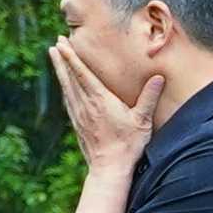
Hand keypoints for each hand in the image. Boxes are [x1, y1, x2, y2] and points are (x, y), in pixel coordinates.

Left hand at [50, 37, 161, 212]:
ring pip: (66, 87)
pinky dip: (64, 88)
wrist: (109, 168)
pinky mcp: (77, 124)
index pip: (82, 74)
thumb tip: (159, 77)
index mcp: (100, 100)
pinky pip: (68, 101)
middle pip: (70, 77)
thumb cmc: (128, 145)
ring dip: (60, 71)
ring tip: (53, 56)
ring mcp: (79, 114)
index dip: (71, 58)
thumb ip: (149, 97)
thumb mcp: (142, 120)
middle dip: (62, 59)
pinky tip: (63, 85)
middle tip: (55, 43)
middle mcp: (85, 104)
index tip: (62, 44)